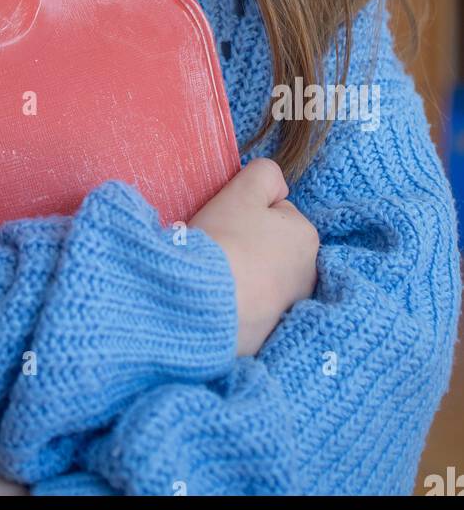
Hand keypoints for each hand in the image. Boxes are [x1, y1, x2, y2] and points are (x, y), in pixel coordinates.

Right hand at [187, 157, 318, 357]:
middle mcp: (309, 275)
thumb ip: (265, 173)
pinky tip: (222, 300)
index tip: (228, 224)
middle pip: (272, 246)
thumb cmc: (223, 240)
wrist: (201, 301)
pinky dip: (240, 304)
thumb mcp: (243, 190)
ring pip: (263, 277)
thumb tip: (276, 185)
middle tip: (223, 248)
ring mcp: (290, 309)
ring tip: (220, 276)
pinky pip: (253, 308)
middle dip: (251, 245)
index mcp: (307, 237)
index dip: (247, 212)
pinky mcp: (270, 335)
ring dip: (246, 275)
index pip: (275, 212)